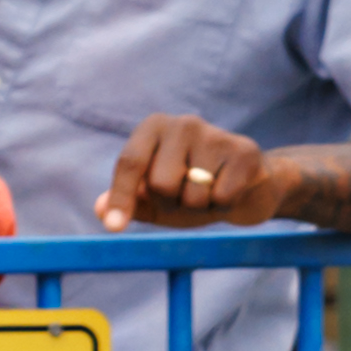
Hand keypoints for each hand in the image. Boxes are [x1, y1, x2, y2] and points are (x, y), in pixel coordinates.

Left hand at [98, 109, 304, 232]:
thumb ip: (130, 203)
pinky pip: (222, 198)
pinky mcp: (244, 151)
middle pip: (160, 184)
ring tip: (211, 193)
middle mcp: (183, 123)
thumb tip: (100, 209)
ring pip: (192, 195)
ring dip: (200, 207)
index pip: (130, 163)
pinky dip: (225, 207)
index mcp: (154, 128)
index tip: (114, 227)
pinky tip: (232, 191)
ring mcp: (214, 134)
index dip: (121, 197)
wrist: (250, 189)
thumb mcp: (156, 202)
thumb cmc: (194, 192)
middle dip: (172, 203)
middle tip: (187, 195)